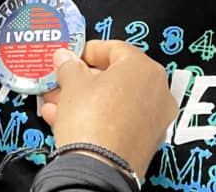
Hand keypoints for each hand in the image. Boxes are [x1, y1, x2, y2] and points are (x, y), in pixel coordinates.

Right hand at [40, 41, 178, 176]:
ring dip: (84, 98)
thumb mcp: (72, 84)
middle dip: (83, 78)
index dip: (87, 50)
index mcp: (144, 68)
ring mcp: (155, 118)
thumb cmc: (92, 121)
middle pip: (115, 76)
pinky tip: (66, 119)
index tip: (71, 56)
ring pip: (115, 100)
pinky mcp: (147, 141)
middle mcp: (157, 91)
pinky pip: (119, 119)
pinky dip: (97, 116)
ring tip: (57, 102)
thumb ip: (69, 66)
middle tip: (63, 79)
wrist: (98, 168)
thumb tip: (66, 60)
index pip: (114, 48)